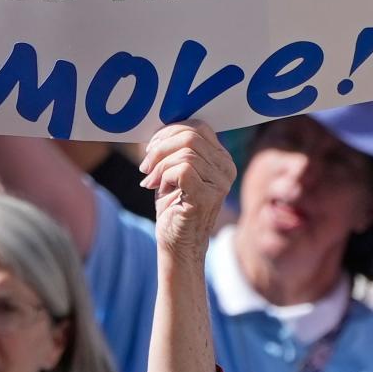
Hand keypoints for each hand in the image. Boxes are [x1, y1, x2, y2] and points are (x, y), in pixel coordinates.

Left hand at [139, 121, 234, 262]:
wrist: (178, 244)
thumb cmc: (174, 207)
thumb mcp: (173, 172)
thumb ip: (173, 150)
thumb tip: (157, 132)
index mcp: (221, 158)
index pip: (199, 127)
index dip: (170, 131)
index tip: (151, 148)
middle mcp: (226, 168)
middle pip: (190, 137)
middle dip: (160, 148)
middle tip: (145, 166)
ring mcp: (220, 183)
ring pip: (184, 153)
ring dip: (159, 166)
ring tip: (152, 181)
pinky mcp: (208, 196)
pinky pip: (182, 169)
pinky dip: (165, 176)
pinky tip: (160, 189)